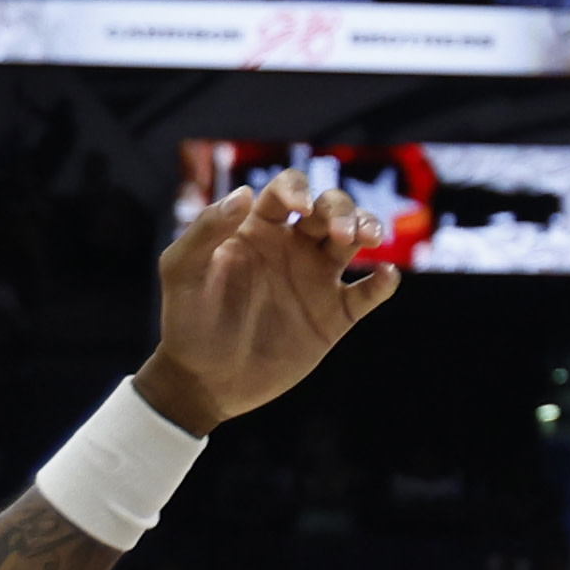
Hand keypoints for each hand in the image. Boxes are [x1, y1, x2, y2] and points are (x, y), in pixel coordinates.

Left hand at [137, 169, 394, 432]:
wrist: (203, 380)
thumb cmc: (185, 321)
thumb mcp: (182, 270)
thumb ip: (206, 228)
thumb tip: (245, 192)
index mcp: (259, 229)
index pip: (287, 190)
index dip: (298, 189)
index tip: (299, 208)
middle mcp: (292, 247)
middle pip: (331, 208)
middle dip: (343, 210)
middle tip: (343, 234)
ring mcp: (316, 281)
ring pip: (354, 240)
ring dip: (368, 228)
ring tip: (370, 239)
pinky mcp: (333, 316)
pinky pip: (367, 294)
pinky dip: (383, 283)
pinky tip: (387, 277)